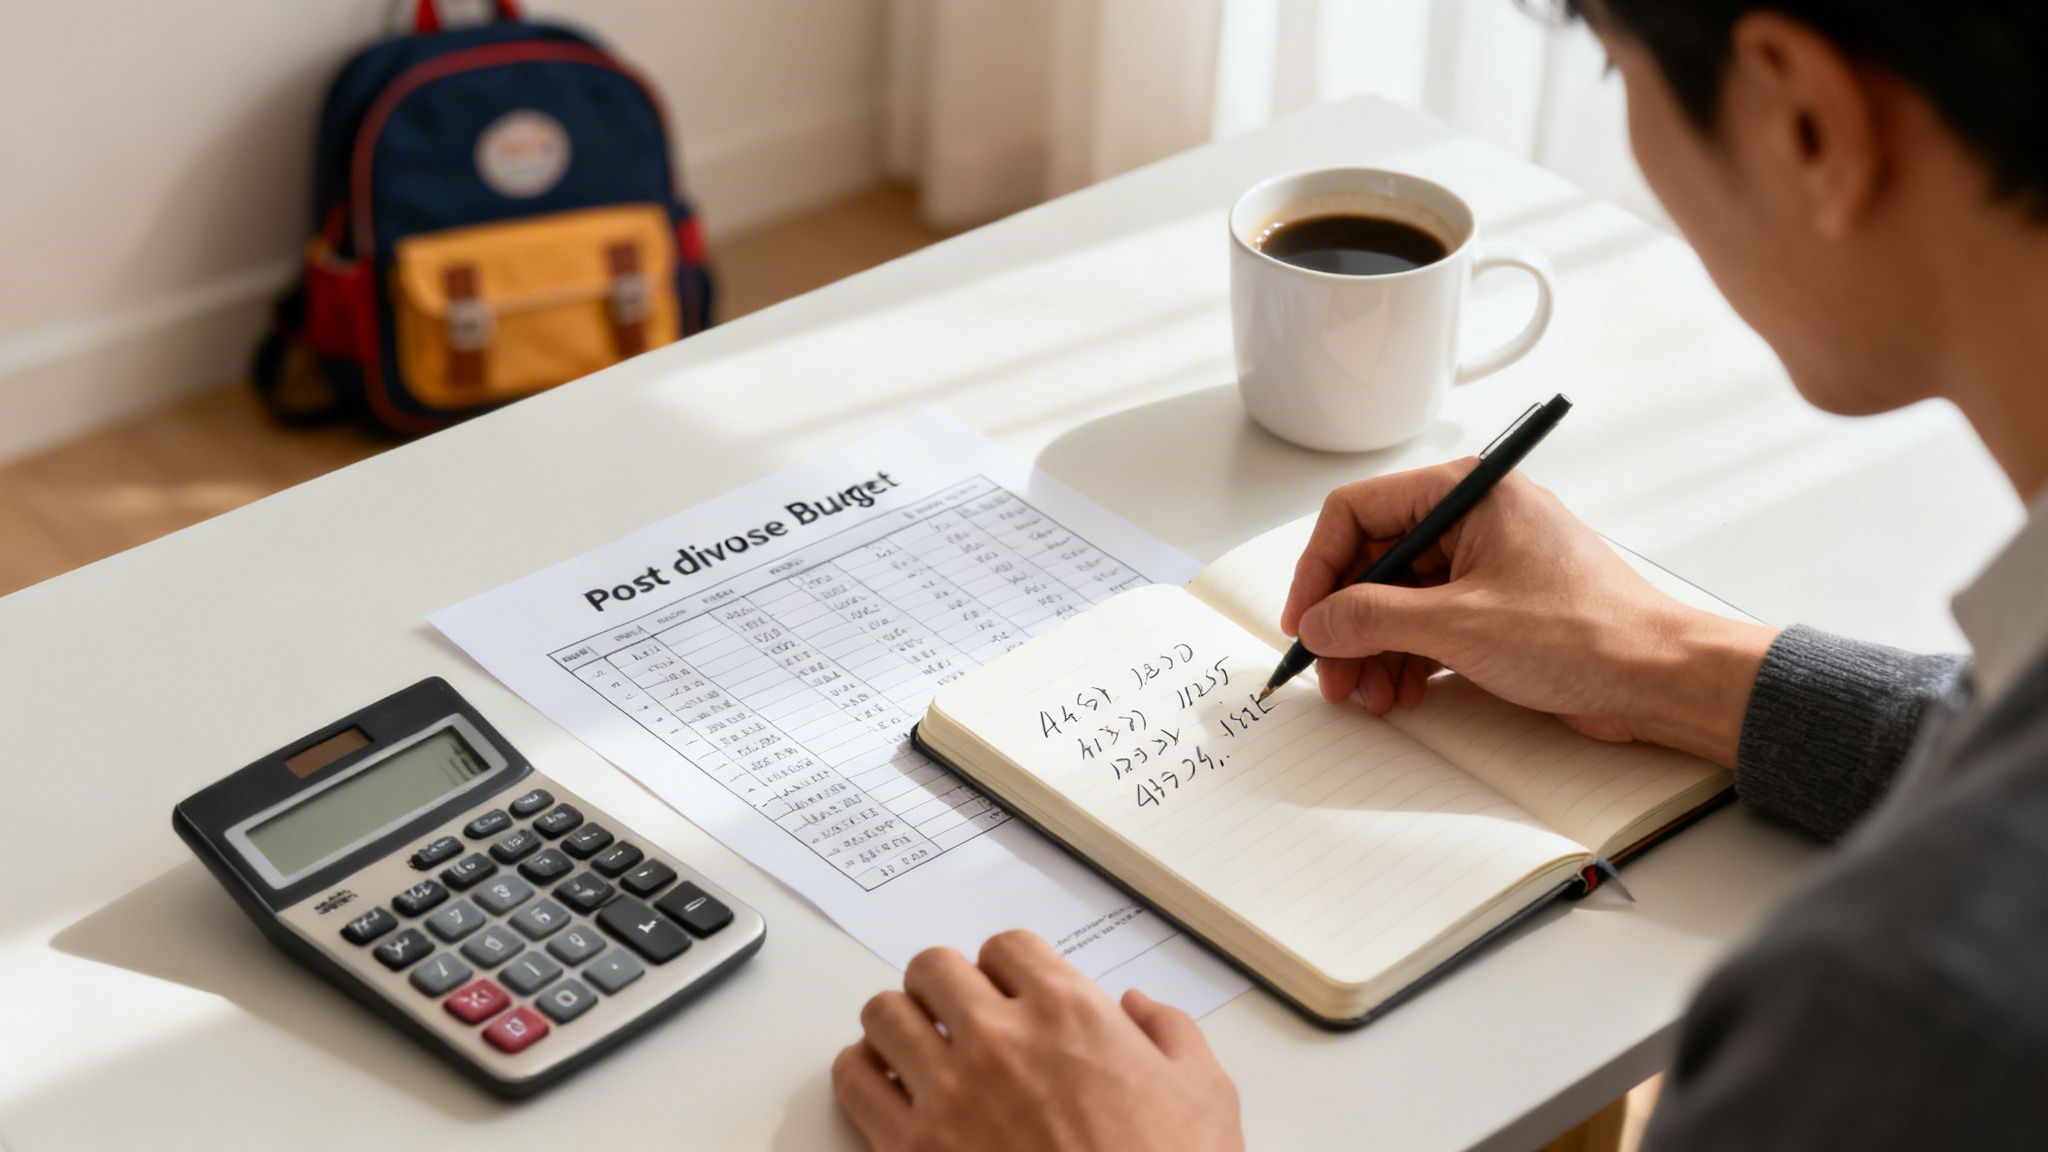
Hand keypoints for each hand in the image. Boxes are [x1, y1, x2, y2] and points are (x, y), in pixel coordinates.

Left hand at [833, 930, 1243, 1151]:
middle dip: (944, 985)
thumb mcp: (1204, 1093)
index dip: (1006, 967)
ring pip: (884, 1014)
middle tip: (957, 1011)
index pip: (1005, 947)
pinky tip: (887, 1087)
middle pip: (933, 968)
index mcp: (1068, 1011)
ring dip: (900, 1023)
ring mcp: (949, 1092)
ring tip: (917, 1044)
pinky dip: (862, 1074)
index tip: (1008, 988)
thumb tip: (1139, 1009)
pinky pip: (854, 1080)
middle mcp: (999, 1038)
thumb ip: (1170, 1034)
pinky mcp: (912, 1148)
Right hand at [1280, 459, 1776, 766]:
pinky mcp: (1496, 609)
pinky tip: (1400, 692)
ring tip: (1367, 694)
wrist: (1659, 679)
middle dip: (1346, 622)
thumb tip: (1318, 622)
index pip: (1358, 511)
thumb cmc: (1588, 632)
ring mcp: (1484, 566)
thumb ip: (1374, 618)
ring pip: (1397, 600)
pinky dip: (1406, 659)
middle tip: (1330, 672)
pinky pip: (1428, 626)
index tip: (1305, 620)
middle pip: (1374, 562)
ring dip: (1373, 650)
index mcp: (1466, 493)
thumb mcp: (1460, 624)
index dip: (1319, 568)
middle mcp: (1472, 520)